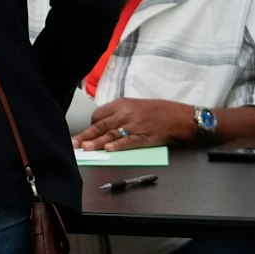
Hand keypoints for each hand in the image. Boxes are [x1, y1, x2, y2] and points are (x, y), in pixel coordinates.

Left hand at [75, 98, 197, 150]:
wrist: (180, 117)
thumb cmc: (158, 112)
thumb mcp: (135, 106)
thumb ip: (118, 114)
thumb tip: (101, 126)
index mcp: (123, 104)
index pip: (99, 115)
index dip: (91, 125)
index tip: (86, 134)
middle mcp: (127, 114)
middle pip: (101, 125)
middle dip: (86, 135)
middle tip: (74, 143)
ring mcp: (135, 125)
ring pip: (112, 134)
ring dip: (97, 142)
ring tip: (85, 148)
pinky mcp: (145, 137)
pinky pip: (129, 141)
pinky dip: (119, 145)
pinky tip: (109, 149)